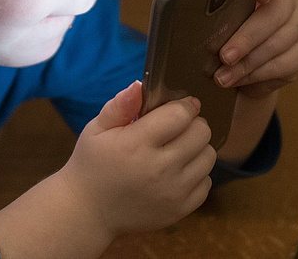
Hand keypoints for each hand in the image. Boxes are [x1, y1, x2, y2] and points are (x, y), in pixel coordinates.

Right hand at [58, 82, 215, 236]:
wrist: (88, 212)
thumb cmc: (91, 164)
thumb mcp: (96, 130)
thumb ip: (120, 106)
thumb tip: (140, 85)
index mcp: (136, 144)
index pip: (180, 115)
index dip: (185, 105)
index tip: (182, 104)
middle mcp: (159, 169)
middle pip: (201, 133)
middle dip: (193, 124)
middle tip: (178, 127)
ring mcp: (172, 192)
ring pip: (208, 156)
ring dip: (197, 148)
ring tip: (178, 148)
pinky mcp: (180, 210)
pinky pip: (206, 182)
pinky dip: (196, 174)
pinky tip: (177, 171)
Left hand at [214, 0, 297, 99]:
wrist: (240, 64)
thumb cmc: (221, 32)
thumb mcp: (212, 18)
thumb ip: (206, 13)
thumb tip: (183, 22)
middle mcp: (288, 1)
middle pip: (273, 15)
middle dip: (246, 37)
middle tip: (225, 55)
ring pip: (278, 43)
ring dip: (247, 62)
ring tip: (223, 75)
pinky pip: (283, 65)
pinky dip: (257, 74)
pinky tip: (238, 79)